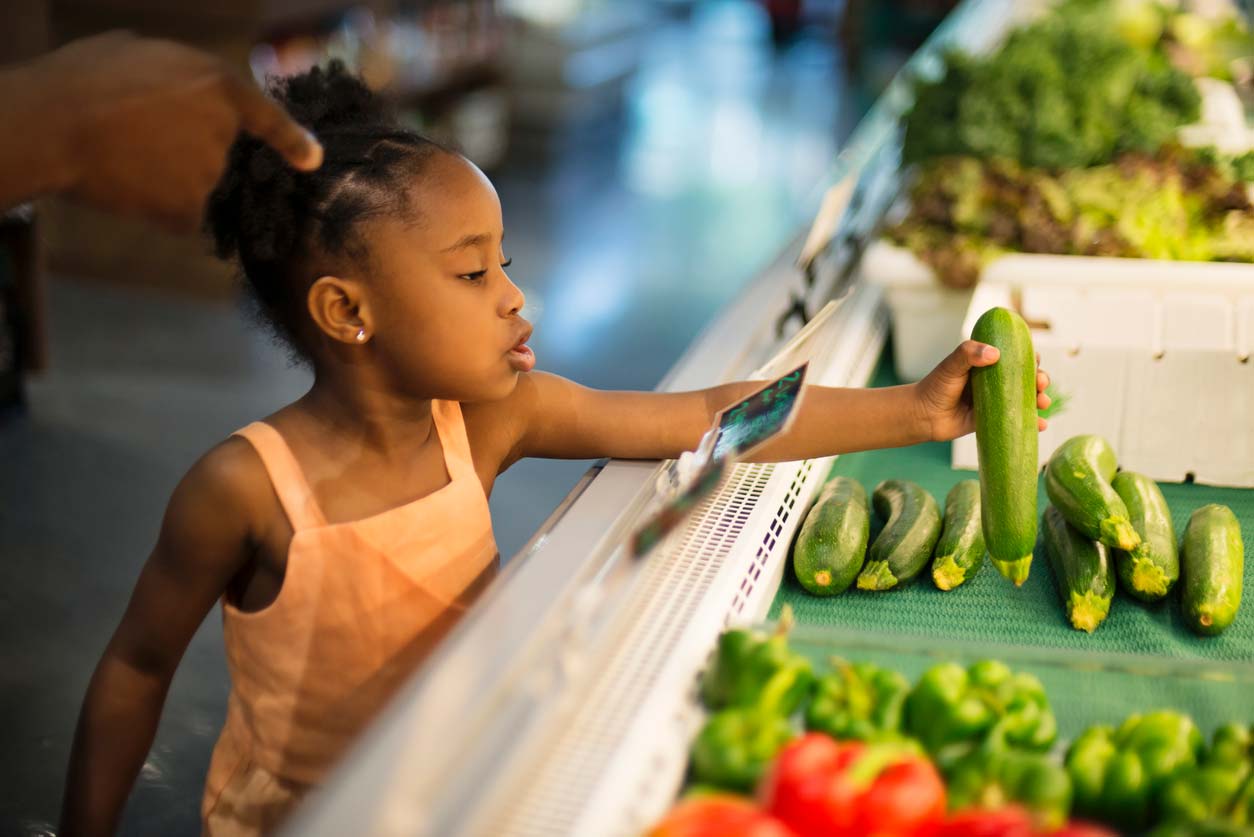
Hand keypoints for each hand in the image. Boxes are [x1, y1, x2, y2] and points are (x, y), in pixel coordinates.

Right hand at [29, 32, 322, 231]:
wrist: (56, 123)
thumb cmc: (85, 78)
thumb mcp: (137, 52)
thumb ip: (175, 74)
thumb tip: (174, 84)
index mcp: (218, 84)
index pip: (266, 117)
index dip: (291, 139)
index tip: (312, 159)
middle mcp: (224, 130)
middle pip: (213, 152)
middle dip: (181, 150)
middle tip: (133, 136)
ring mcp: (210, 171)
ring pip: (192, 184)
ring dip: (164, 178)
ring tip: (121, 156)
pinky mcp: (190, 207)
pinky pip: (177, 214)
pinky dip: (154, 208)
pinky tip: (127, 187)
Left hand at [913, 340, 1050, 441]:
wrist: (923, 416)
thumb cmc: (935, 386)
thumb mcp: (951, 366)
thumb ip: (968, 354)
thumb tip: (994, 353)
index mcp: (987, 364)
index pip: (1014, 357)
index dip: (1029, 358)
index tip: (1036, 360)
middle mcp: (995, 382)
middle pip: (1025, 378)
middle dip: (1040, 380)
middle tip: (1041, 384)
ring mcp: (996, 402)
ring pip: (1025, 399)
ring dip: (1040, 400)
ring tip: (1042, 403)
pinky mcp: (994, 420)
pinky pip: (1017, 420)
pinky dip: (1032, 424)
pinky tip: (1041, 426)